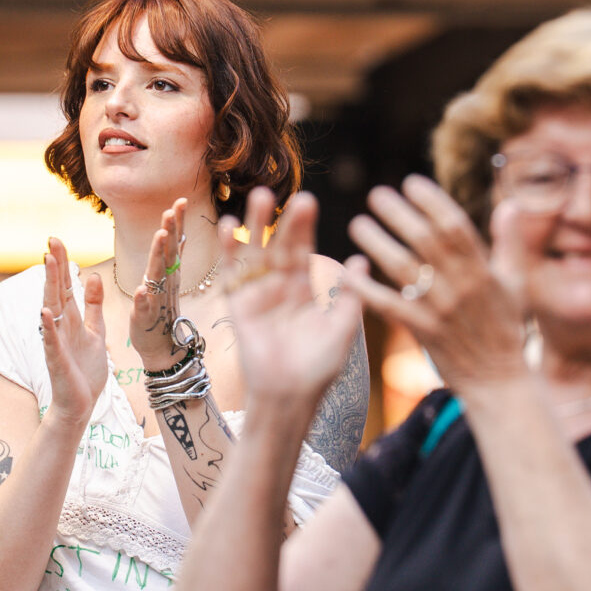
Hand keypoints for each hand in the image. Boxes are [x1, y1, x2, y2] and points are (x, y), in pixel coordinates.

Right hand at [40, 238, 107, 426]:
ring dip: (50, 287)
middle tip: (52, 240)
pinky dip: (48, 327)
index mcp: (72, 319)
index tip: (58, 240)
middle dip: (55, 267)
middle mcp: (61, 327)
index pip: (66, 286)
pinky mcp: (58, 361)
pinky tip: (44, 312)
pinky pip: (51, 341)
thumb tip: (93, 276)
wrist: (82, 404)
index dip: (63, 264)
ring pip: (52, 310)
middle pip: (56, 291)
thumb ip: (94, 306)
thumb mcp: (96, 331)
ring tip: (48, 263)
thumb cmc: (87, 369)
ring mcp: (57, 342)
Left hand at [128, 198, 187, 371]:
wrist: (164, 349)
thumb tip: (177, 233)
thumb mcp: (168, 282)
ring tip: (161, 235)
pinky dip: (144, 298)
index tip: (180, 201)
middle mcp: (166, 283)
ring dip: (159, 255)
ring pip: (158, 274)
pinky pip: (145, 306)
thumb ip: (172, 258)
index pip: (173, 243)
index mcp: (169, 273)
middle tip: (172, 208)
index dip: (176, 223)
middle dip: (170, 229)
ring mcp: (157, 299)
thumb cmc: (163, 313)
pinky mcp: (146, 318)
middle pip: (168, 252)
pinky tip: (142, 289)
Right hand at [219, 188, 363, 427]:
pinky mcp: (238, 306)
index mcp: (305, 290)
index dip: (304, 227)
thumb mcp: (342, 329)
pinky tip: (228, 228)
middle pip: (280, 245)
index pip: (304, 250)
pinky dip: (229, 251)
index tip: (308, 200)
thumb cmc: (319, 367)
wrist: (290, 396)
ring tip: (260, 197)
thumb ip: (350, 296)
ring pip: (256, 252)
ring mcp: (258, 294)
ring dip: (256, 226)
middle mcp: (280, 287)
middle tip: (288, 193)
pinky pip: (232, 275)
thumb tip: (362, 262)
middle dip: (284, 220)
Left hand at [346, 175, 528, 391]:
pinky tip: (347, 271)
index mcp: (483, 269)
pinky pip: (388, 305)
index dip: (431, 200)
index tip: (410, 182)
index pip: (455, 225)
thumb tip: (510, 203)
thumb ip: (510, 241)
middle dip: (398, 214)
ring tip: (358, 224)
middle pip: (424, 240)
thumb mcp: (516, 282)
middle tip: (376, 195)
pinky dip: (366, 288)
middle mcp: (460, 285)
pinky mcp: (421, 331)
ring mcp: (439, 309)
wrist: (498, 379)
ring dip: (377, 243)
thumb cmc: (506, 326)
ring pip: (402, 268)